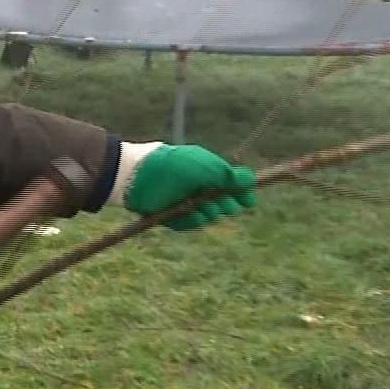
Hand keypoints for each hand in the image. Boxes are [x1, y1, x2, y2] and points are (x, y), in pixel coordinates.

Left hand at [113, 142, 256, 230]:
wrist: (138, 176)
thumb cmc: (174, 166)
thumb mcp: (205, 165)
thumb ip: (228, 174)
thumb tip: (251, 180)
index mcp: (208, 172)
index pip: (233, 186)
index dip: (242, 194)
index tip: (247, 201)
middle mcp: (199, 188)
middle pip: (225, 203)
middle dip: (226, 204)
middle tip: (221, 202)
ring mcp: (186, 202)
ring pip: (210, 215)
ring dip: (209, 213)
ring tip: (200, 205)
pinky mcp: (173, 215)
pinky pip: (190, 224)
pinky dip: (191, 220)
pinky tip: (187, 213)